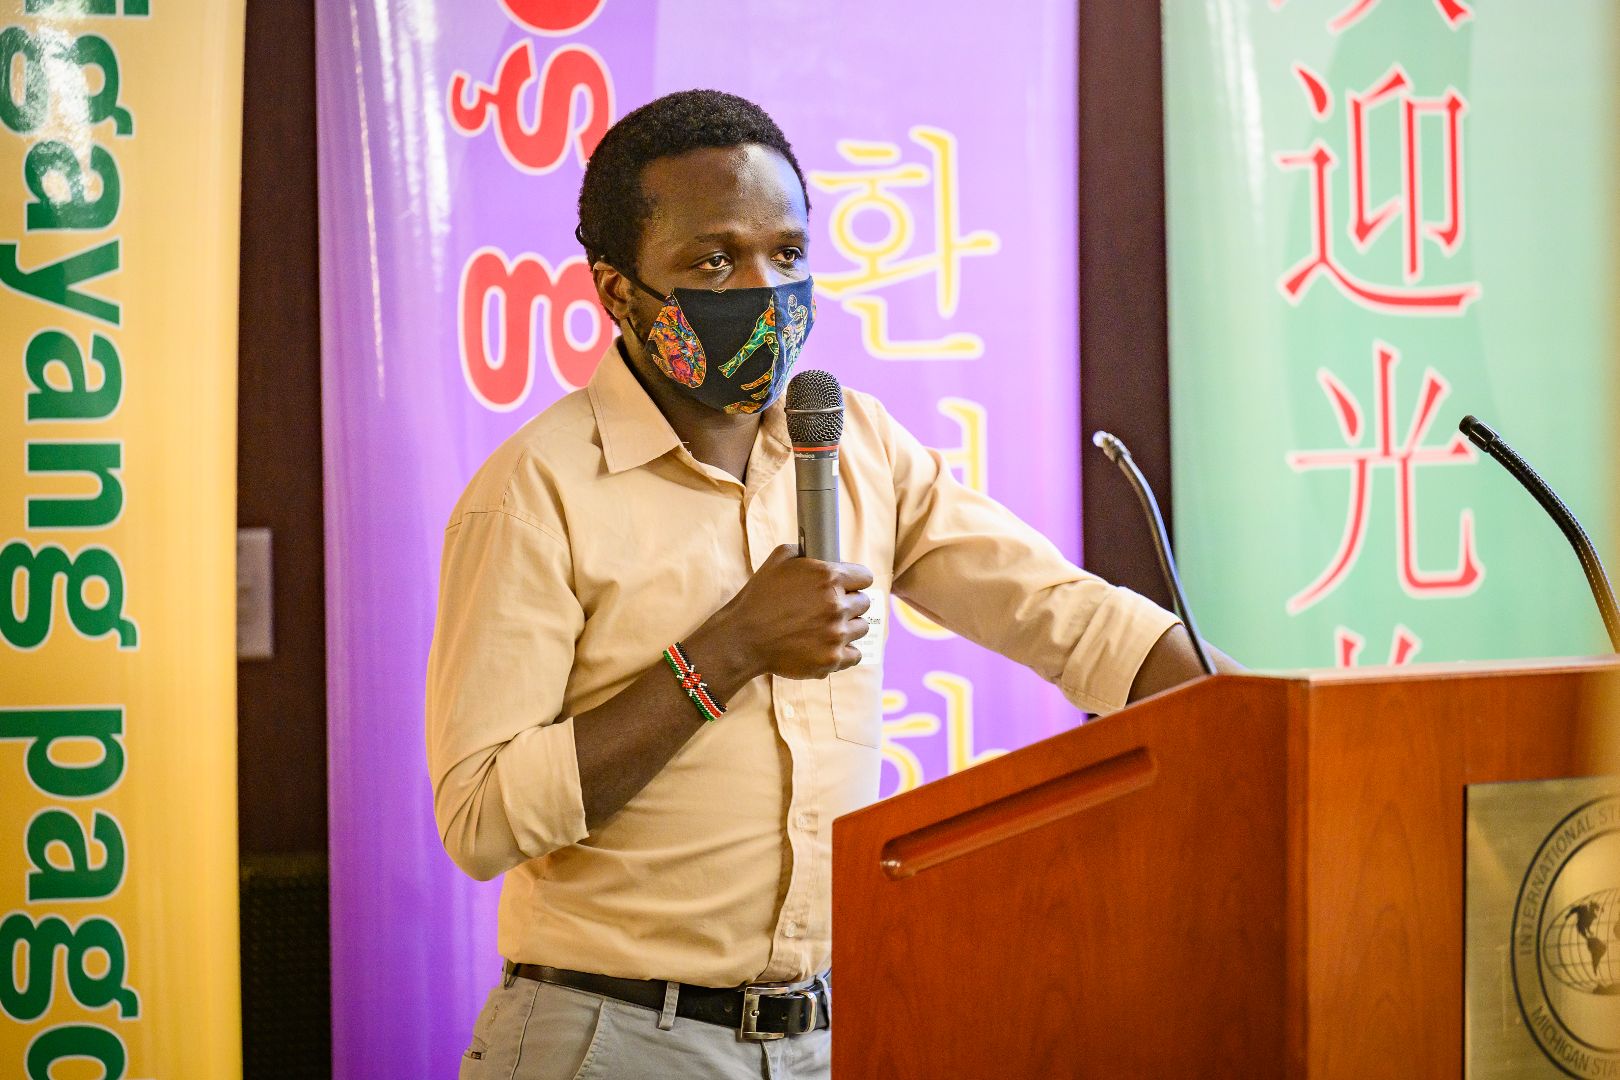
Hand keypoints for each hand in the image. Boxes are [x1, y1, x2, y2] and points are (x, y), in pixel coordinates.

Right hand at [687, 544, 874, 685]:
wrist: (742, 639)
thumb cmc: (758, 598)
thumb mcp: (777, 561)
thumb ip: (803, 551)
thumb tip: (815, 547)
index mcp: (828, 578)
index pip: (865, 576)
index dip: (854, 580)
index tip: (848, 586)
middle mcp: (837, 606)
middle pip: (864, 603)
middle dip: (849, 603)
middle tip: (829, 608)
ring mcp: (836, 635)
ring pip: (861, 628)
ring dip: (847, 627)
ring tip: (825, 628)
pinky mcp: (832, 659)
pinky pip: (855, 654)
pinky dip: (844, 651)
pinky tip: (828, 646)